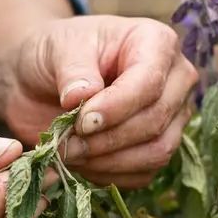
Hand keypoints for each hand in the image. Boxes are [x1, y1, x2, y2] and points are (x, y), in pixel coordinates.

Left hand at [5, 15, 198, 187]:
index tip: (80, 121)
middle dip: (108, 138)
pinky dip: (110, 175)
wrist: (43, 77)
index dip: (116, 108)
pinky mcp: (158, 147)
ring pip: (157, 151)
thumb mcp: (58, 48)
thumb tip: (82, 97)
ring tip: (71, 152)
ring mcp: (172, 116)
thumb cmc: (57, 53)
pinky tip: (82, 163)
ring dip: (109, 161)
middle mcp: (175, 79)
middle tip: (67, 141)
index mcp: (157, 42)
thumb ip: (73, 70)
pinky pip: (145, 173)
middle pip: (156, 119)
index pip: (149, 83)